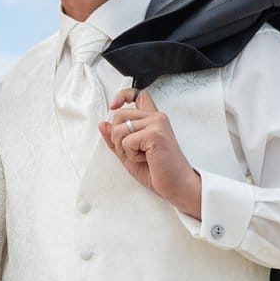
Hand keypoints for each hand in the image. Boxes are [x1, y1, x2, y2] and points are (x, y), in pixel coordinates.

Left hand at [99, 86, 202, 219]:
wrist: (176, 185)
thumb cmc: (158, 172)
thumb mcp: (129, 154)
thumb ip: (116, 139)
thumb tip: (102, 124)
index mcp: (153, 119)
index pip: (138, 95)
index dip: (122, 96)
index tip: (113, 106)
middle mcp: (156, 117)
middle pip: (119, 115)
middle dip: (117, 138)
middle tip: (133, 152)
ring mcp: (157, 123)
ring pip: (119, 128)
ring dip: (124, 148)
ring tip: (142, 156)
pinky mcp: (155, 134)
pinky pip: (126, 141)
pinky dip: (131, 155)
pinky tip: (147, 158)